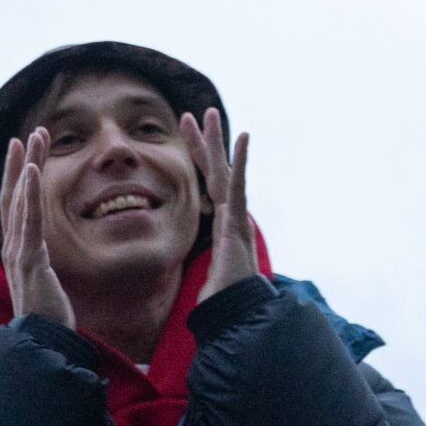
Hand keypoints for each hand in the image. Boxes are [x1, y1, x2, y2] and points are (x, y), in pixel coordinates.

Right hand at [0, 129, 74, 330]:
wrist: (43, 343)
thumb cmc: (47, 317)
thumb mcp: (43, 282)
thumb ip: (39, 263)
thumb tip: (41, 254)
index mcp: (17, 250)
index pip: (13, 205)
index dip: (16, 176)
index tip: (22, 150)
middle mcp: (13, 247)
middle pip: (11, 195)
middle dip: (18, 162)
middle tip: (26, 134)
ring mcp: (19, 253)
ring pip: (19, 200)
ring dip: (25, 166)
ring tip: (32, 139)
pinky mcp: (31, 261)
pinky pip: (29, 221)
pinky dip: (29, 193)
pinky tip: (32, 170)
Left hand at [188, 108, 254, 303]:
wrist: (235, 313)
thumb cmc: (221, 298)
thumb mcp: (201, 271)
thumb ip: (201, 261)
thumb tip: (195, 267)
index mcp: (221, 222)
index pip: (207, 183)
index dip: (196, 157)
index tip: (184, 132)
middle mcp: (230, 214)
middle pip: (216, 170)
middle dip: (204, 141)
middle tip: (196, 113)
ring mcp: (235, 216)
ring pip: (225, 171)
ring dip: (218, 141)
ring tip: (211, 113)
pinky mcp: (237, 222)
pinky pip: (238, 186)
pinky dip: (241, 161)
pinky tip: (242, 137)